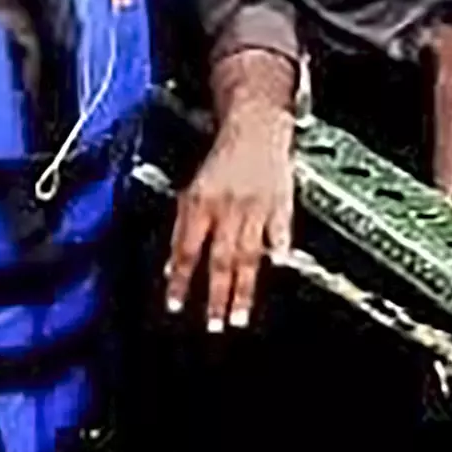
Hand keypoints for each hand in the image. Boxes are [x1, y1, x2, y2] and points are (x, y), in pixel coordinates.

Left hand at [162, 104, 297, 331]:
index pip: (186, 249)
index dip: (179, 279)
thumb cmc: (223, 161)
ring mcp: (257, 207)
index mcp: (200, 203)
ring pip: (248, 253)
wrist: (256, 126)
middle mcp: (227, 207)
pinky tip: (279, 264)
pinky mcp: (281, 202)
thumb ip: (182, 230)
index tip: (175, 305)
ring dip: (244, 287)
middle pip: (220, 258)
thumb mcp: (191, 192)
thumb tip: (170, 268)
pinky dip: (280, 246)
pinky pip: (280, 227)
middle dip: (216, 295)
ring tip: (239, 316)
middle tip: (214, 325)